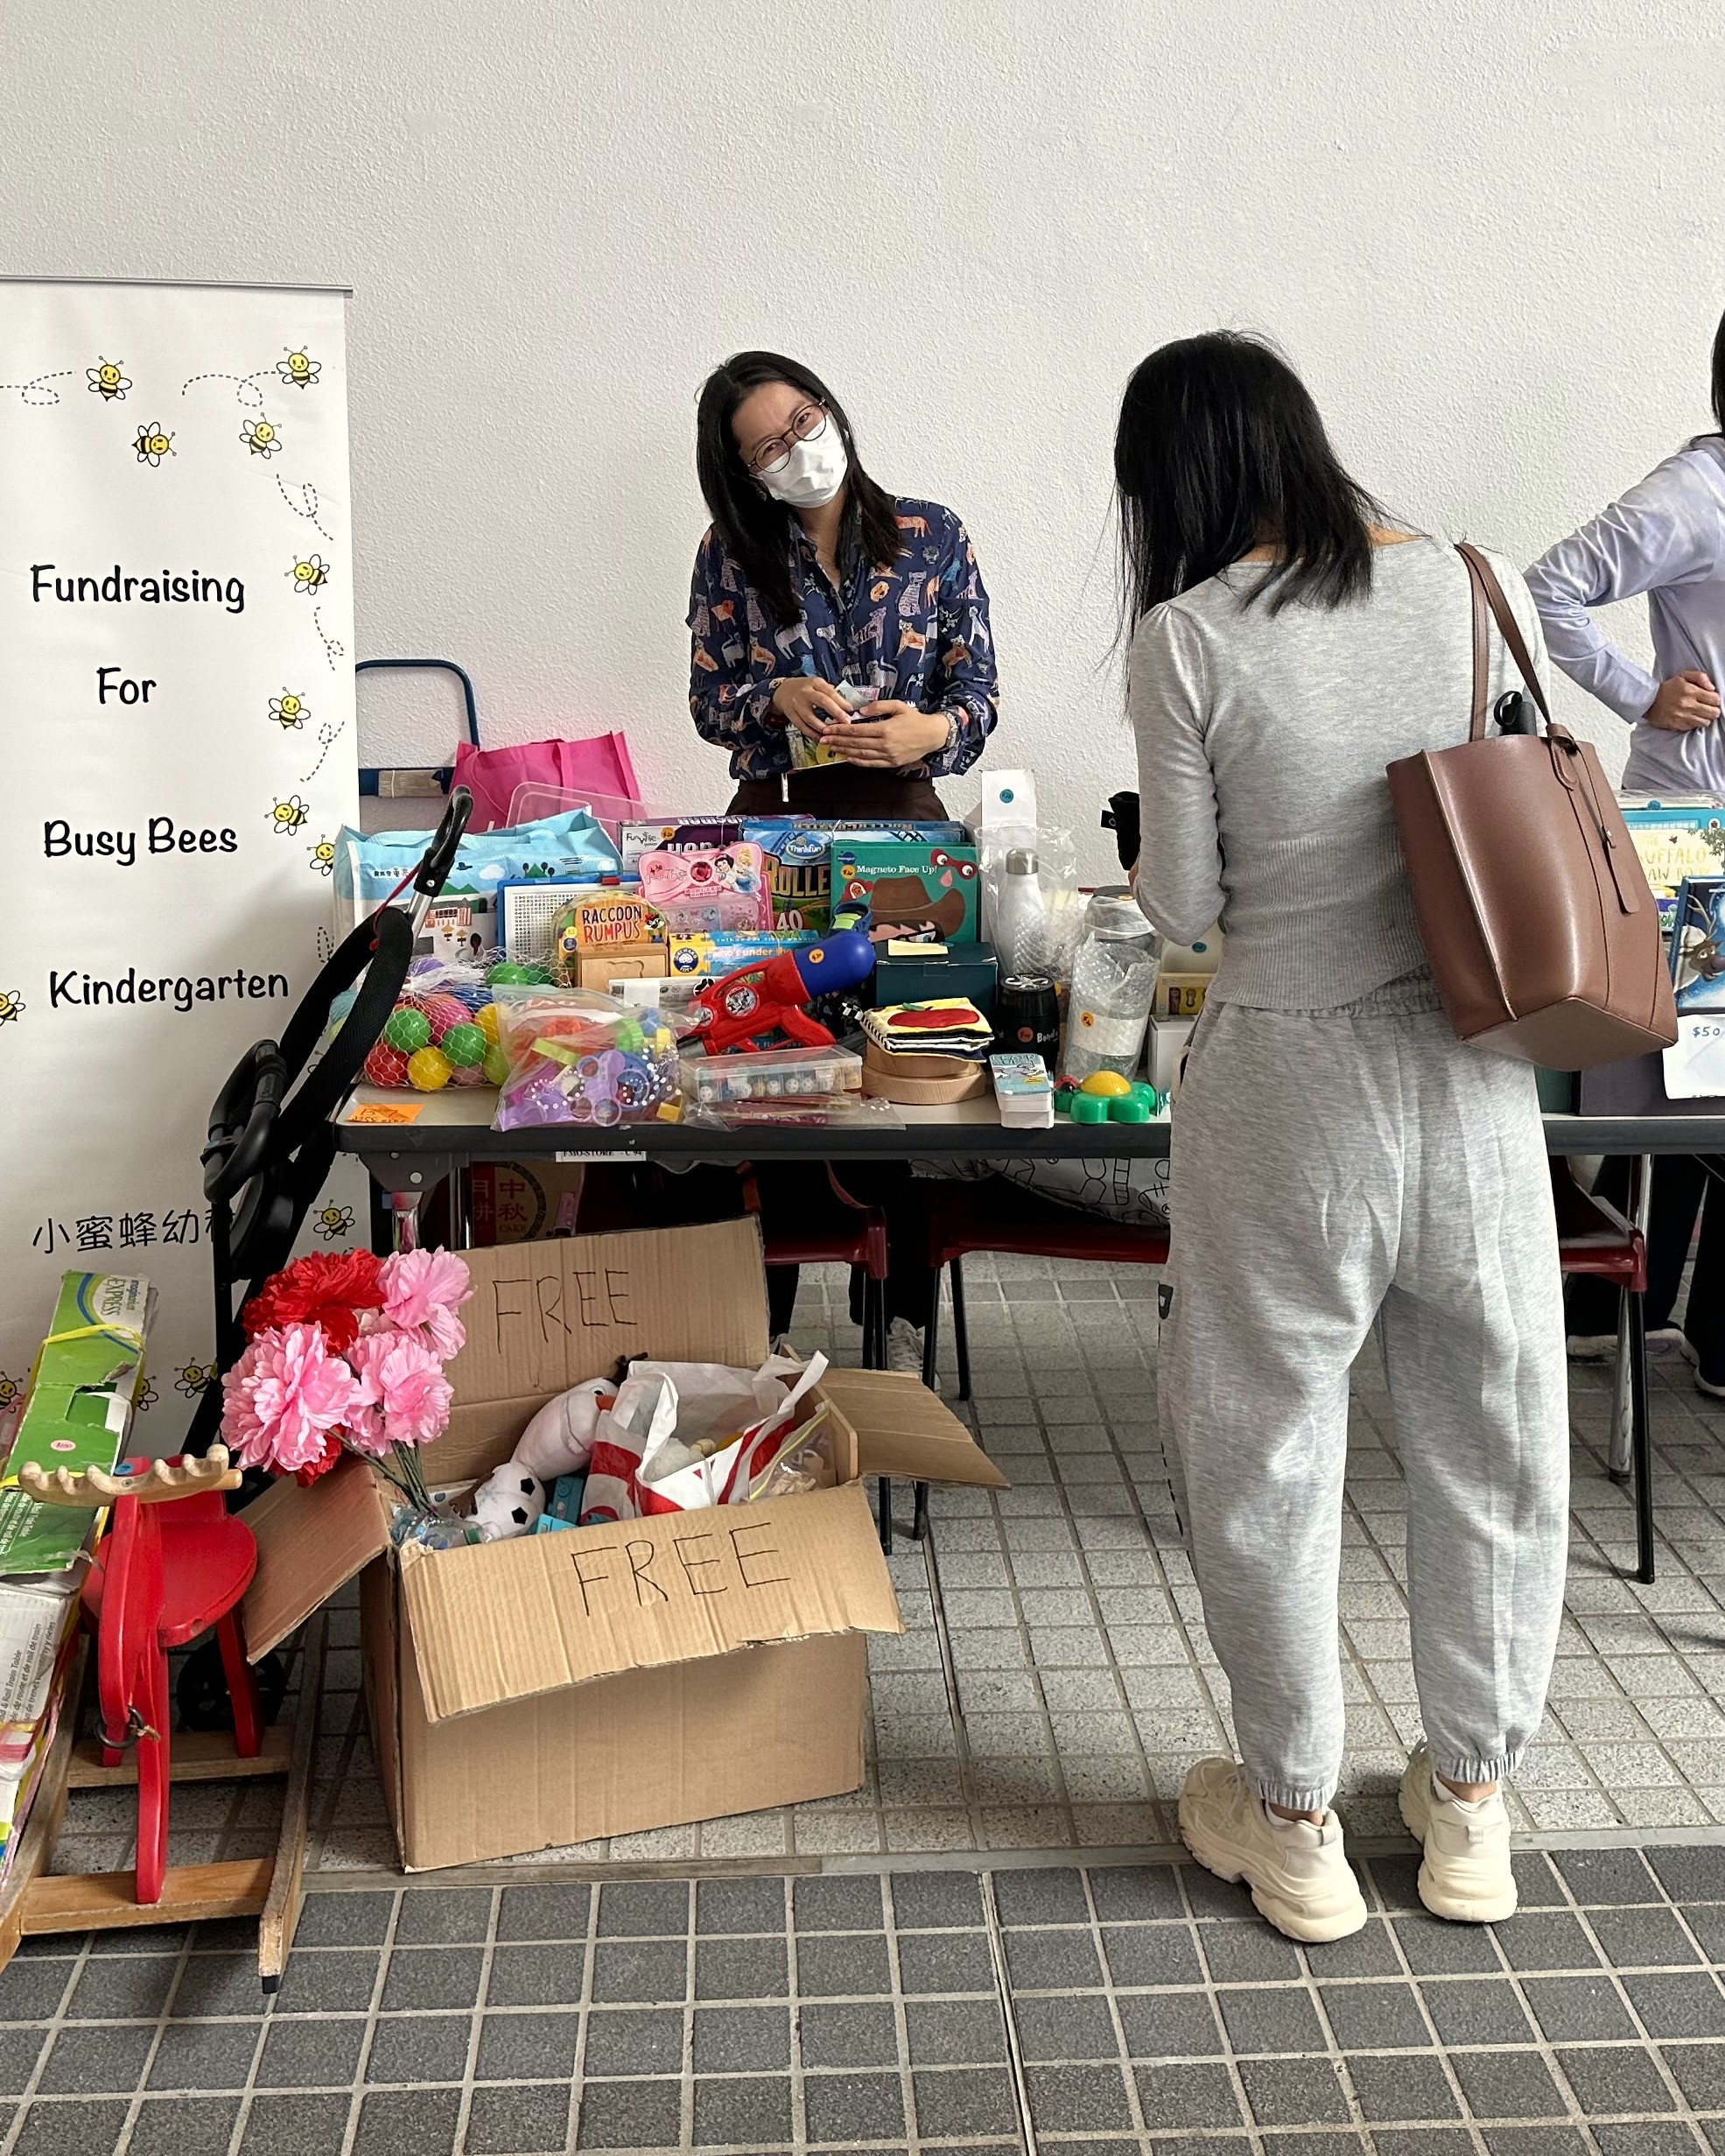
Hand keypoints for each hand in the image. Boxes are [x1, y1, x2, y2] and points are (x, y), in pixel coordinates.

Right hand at [770, 676, 855, 743]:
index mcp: (814, 683)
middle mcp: (805, 692)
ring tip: (834, 733)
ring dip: (823, 727)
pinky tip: (820, 737)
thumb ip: (830, 693)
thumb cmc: (805, 688)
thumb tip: (846, 705)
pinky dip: (812, 733)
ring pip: (811, 718)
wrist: (783, 691)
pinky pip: (802, 727)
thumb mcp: (817, 684)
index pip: (830, 692)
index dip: (841, 701)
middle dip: (836, 712)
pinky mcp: (791, 715)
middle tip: (846, 722)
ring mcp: (797, 704)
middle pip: (822, 702)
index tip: (850, 710)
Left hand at [828, 701, 951, 767]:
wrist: (932, 735)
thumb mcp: (898, 706)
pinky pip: (871, 763)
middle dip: (837, 741)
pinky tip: (847, 758)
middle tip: (822, 739)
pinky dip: (857, 761)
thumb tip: (860, 711)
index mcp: (885, 729)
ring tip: (831, 748)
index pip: (857, 730)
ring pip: (861, 755)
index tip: (828, 729)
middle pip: (855, 743)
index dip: (840, 730)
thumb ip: (878, 706)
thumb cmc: (915, 718)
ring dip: (844, 752)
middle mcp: (885, 744)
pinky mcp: (891, 763)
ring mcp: (888, 755)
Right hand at [1645, 671, 1721, 731]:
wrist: (1648, 701)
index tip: (1711, 699)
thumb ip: (1700, 677)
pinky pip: (1694, 727)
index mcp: (1691, 691)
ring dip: (1705, 718)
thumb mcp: (1683, 676)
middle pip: (1713, 712)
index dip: (1715, 699)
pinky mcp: (1677, 725)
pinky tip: (1691, 718)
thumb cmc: (1667, 688)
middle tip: (1709, 708)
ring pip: (1705, 722)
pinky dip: (1695, 723)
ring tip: (1700, 714)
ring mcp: (1683, 716)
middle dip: (1714, 710)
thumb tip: (1712, 688)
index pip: (1715, 699)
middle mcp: (1688, 705)